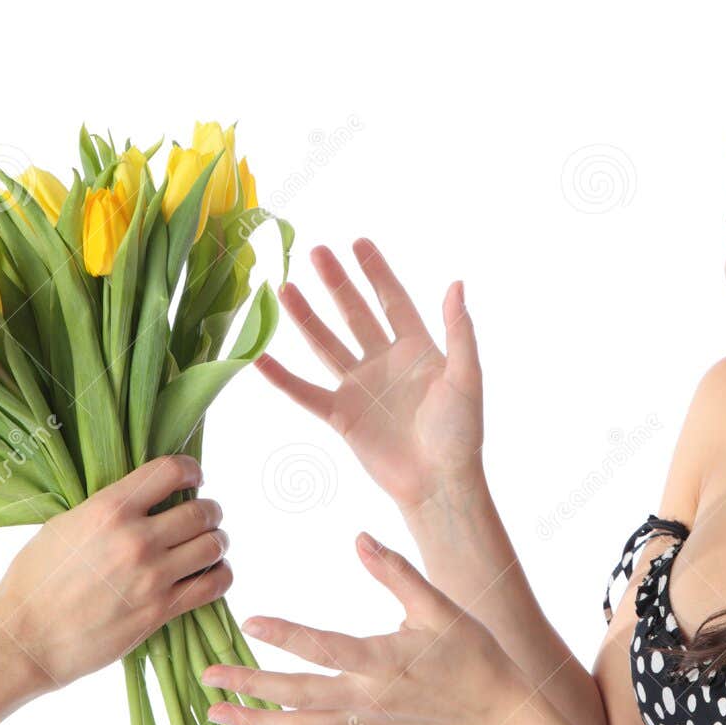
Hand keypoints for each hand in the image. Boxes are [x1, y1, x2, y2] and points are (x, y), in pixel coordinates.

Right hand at [0, 455, 232, 689]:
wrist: (23, 638)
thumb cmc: (33, 581)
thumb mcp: (64, 526)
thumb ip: (106, 509)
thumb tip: (141, 498)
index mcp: (109, 509)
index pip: (170, 471)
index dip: (190, 470)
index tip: (193, 477)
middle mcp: (136, 539)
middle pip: (202, 511)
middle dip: (209, 510)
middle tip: (203, 517)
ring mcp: (152, 576)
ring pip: (214, 545)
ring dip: (216, 541)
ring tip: (207, 545)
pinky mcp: (160, 611)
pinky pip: (214, 585)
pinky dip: (220, 575)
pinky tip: (211, 574)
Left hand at [199, 533, 527, 724]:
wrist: (494, 710)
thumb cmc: (469, 652)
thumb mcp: (437, 605)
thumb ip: (395, 572)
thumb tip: (359, 537)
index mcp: (383, 661)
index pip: (325, 647)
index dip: (285, 634)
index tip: (249, 621)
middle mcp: (366, 698)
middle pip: (298, 694)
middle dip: (249, 686)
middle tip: (208, 675)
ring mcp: (363, 722)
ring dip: (254, 723)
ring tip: (215, 713)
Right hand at [256, 238, 482, 507]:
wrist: (439, 482)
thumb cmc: (461, 433)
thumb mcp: (467, 377)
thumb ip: (460, 331)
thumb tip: (457, 283)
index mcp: (417, 349)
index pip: (393, 299)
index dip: (376, 271)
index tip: (358, 242)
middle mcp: (384, 361)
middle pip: (355, 313)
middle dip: (337, 282)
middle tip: (316, 251)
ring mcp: (360, 387)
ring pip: (326, 343)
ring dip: (306, 317)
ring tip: (285, 288)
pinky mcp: (341, 416)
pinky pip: (305, 392)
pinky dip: (281, 377)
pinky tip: (258, 356)